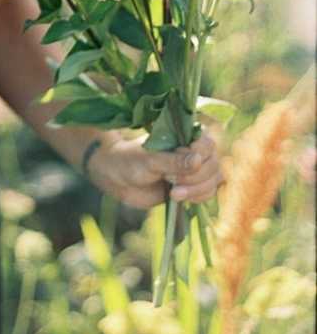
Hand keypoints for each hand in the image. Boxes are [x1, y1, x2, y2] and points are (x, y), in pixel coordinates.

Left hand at [87, 128, 224, 209]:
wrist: (118, 179)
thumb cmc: (131, 161)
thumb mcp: (150, 160)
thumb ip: (173, 161)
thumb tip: (199, 161)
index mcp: (183, 135)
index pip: (207, 144)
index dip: (200, 156)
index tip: (185, 163)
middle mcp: (192, 150)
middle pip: (213, 164)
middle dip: (196, 177)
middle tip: (172, 182)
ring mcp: (194, 169)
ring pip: (213, 180)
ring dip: (197, 190)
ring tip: (173, 194)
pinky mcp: (192, 186)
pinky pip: (208, 192)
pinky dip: (198, 197)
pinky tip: (179, 198)